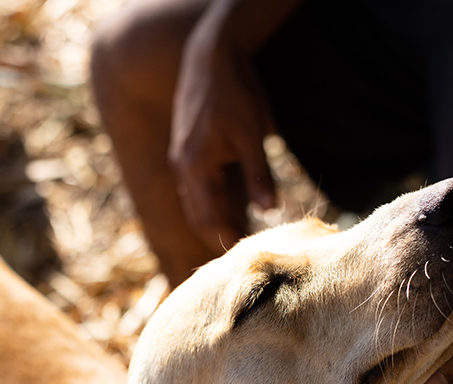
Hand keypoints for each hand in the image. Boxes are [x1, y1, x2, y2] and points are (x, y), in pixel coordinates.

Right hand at [169, 31, 275, 251]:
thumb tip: (271, 211)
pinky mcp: (187, 151)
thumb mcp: (253, 136)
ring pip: (194, 204)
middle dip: (217, 237)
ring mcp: (182, 160)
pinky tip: (228, 210)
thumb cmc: (235, 94)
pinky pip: (195, 189)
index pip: (208, 219)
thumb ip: (259, 176)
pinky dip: (210, 205)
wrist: (212, 57)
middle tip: (243, 257)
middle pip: (197, 217)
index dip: (226, 240)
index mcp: (196, 167)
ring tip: (239, 238)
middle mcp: (183, 167)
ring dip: (213, 223)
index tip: (247, 257)